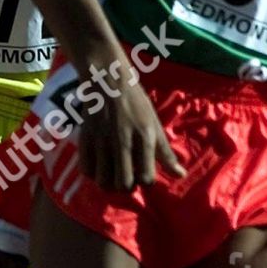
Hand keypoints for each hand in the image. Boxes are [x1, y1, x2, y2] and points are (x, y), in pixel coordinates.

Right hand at [77, 63, 184, 190]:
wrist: (107, 80)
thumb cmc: (136, 103)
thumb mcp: (154, 125)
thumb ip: (165, 153)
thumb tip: (181, 175)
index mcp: (144, 138)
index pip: (147, 178)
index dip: (145, 181)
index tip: (142, 173)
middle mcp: (123, 141)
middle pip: (124, 184)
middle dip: (127, 186)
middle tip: (126, 177)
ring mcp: (102, 140)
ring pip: (103, 180)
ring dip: (108, 182)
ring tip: (111, 173)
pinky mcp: (85, 138)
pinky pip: (86, 169)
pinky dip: (92, 173)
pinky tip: (98, 165)